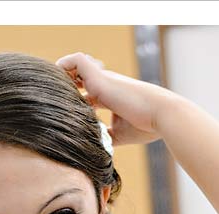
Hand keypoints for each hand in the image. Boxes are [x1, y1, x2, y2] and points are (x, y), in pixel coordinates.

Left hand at [56, 52, 171, 146]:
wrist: (160, 114)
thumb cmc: (146, 125)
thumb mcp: (119, 134)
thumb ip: (105, 136)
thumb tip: (95, 148)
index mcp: (110, 96)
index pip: (87, 93)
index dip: (75, 100)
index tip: (67, 114)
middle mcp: (105, 84)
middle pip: (78, 78)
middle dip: (66, 88)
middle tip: (57, 103)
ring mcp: (102, 78)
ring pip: (74, 65)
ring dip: (64, 76)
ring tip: (58, 94)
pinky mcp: (99, 76)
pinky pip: (75, 60)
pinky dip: (64, 66)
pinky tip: (63, 86)